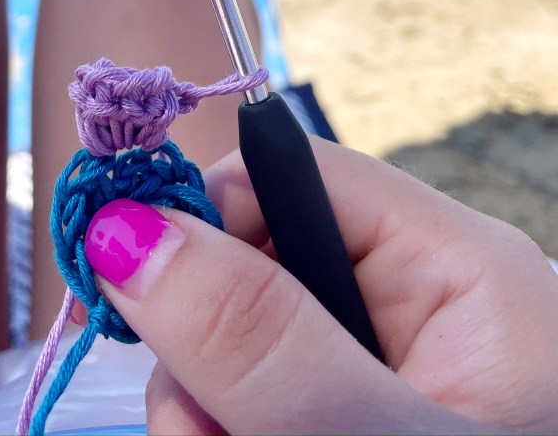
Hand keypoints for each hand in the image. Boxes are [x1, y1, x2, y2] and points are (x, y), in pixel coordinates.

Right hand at [84, 139, 557, 434]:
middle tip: (213, 435)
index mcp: (453, 266)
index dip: (203, 219)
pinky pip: (248, 403)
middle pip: (248, 266)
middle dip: (203, 356)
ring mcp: (376, 372)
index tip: (133, 289)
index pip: (287, 175)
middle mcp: (413, 305)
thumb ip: (262, 339)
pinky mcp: (343, 417)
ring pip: (234, 349)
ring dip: (205, 417)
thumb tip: (129, 225)